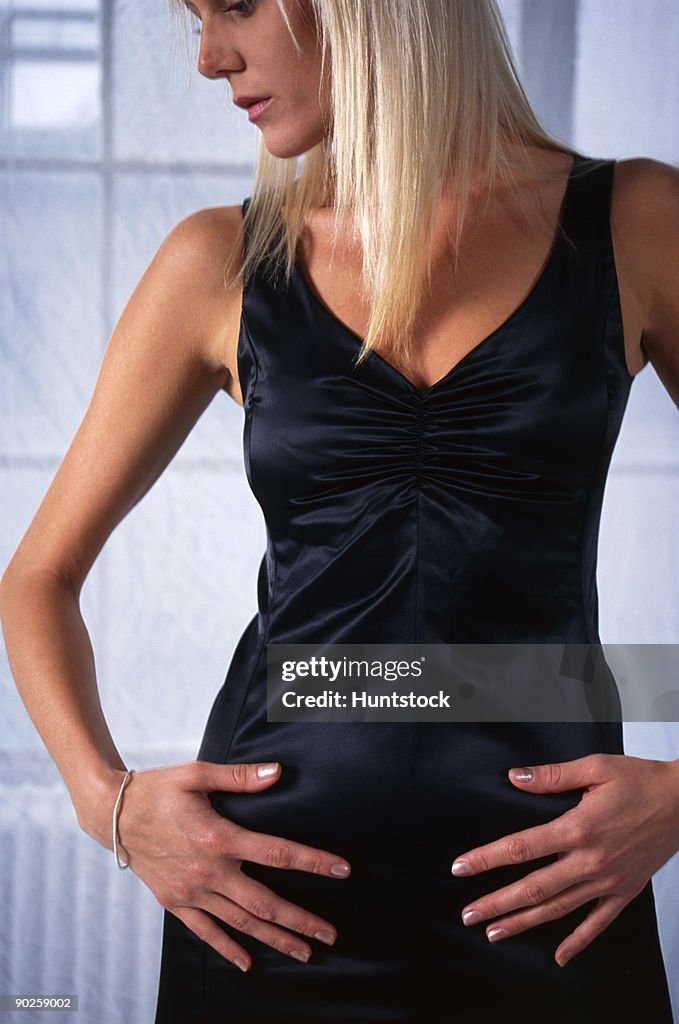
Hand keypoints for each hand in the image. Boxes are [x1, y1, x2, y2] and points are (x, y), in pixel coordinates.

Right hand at [111, 760, 350, 970]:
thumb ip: (240, 777)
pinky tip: (247, 962)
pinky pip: (205, 932)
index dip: (313, 862)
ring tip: (303, 952)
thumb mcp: (198, 774)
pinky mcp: (175, 902)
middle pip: (264, 902)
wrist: (112, 815)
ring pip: (240, 922)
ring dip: (274, 938)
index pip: (277, 853)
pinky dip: (227, 948)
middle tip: (330, 935)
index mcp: (219, 837)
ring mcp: (191, 891)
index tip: (341, 870)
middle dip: (300, 920)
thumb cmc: (157, 789)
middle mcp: (209, 871)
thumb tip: (278, 772)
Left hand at [450, 753, 678, 966]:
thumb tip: (515, 777)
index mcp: (578, 827)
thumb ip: (551, 775)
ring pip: (559, 908)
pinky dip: (578, 941)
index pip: (521, 847)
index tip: (461, 867)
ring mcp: (608, 880)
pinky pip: (598, 923)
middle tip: (468, 914)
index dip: (487, 858)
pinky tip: (558, 955)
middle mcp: (590, 860)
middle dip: (497, 902)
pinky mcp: (626, 891)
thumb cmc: (641, 780)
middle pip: (534, 887)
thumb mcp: (595, 767)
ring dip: (524, 922)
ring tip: (495, 933)